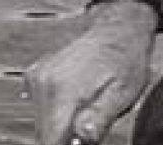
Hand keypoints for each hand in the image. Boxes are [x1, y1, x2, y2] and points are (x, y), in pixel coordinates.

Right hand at [25, 0, 158, 144]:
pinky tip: (76, 102)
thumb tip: (82, 138)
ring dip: (59, 124)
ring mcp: (39, 77)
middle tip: (88, 128)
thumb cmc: (125, 59)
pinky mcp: (37, 74)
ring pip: (41, 120)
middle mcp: (44, 83)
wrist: (119, 28)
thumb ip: (99, 120)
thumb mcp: (122, 95)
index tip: (79, 142)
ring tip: (86, 111)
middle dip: (64, 137)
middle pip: (44, 133)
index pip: (50, 140)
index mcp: (63, 92)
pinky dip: (53, 111)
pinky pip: (38, 104)